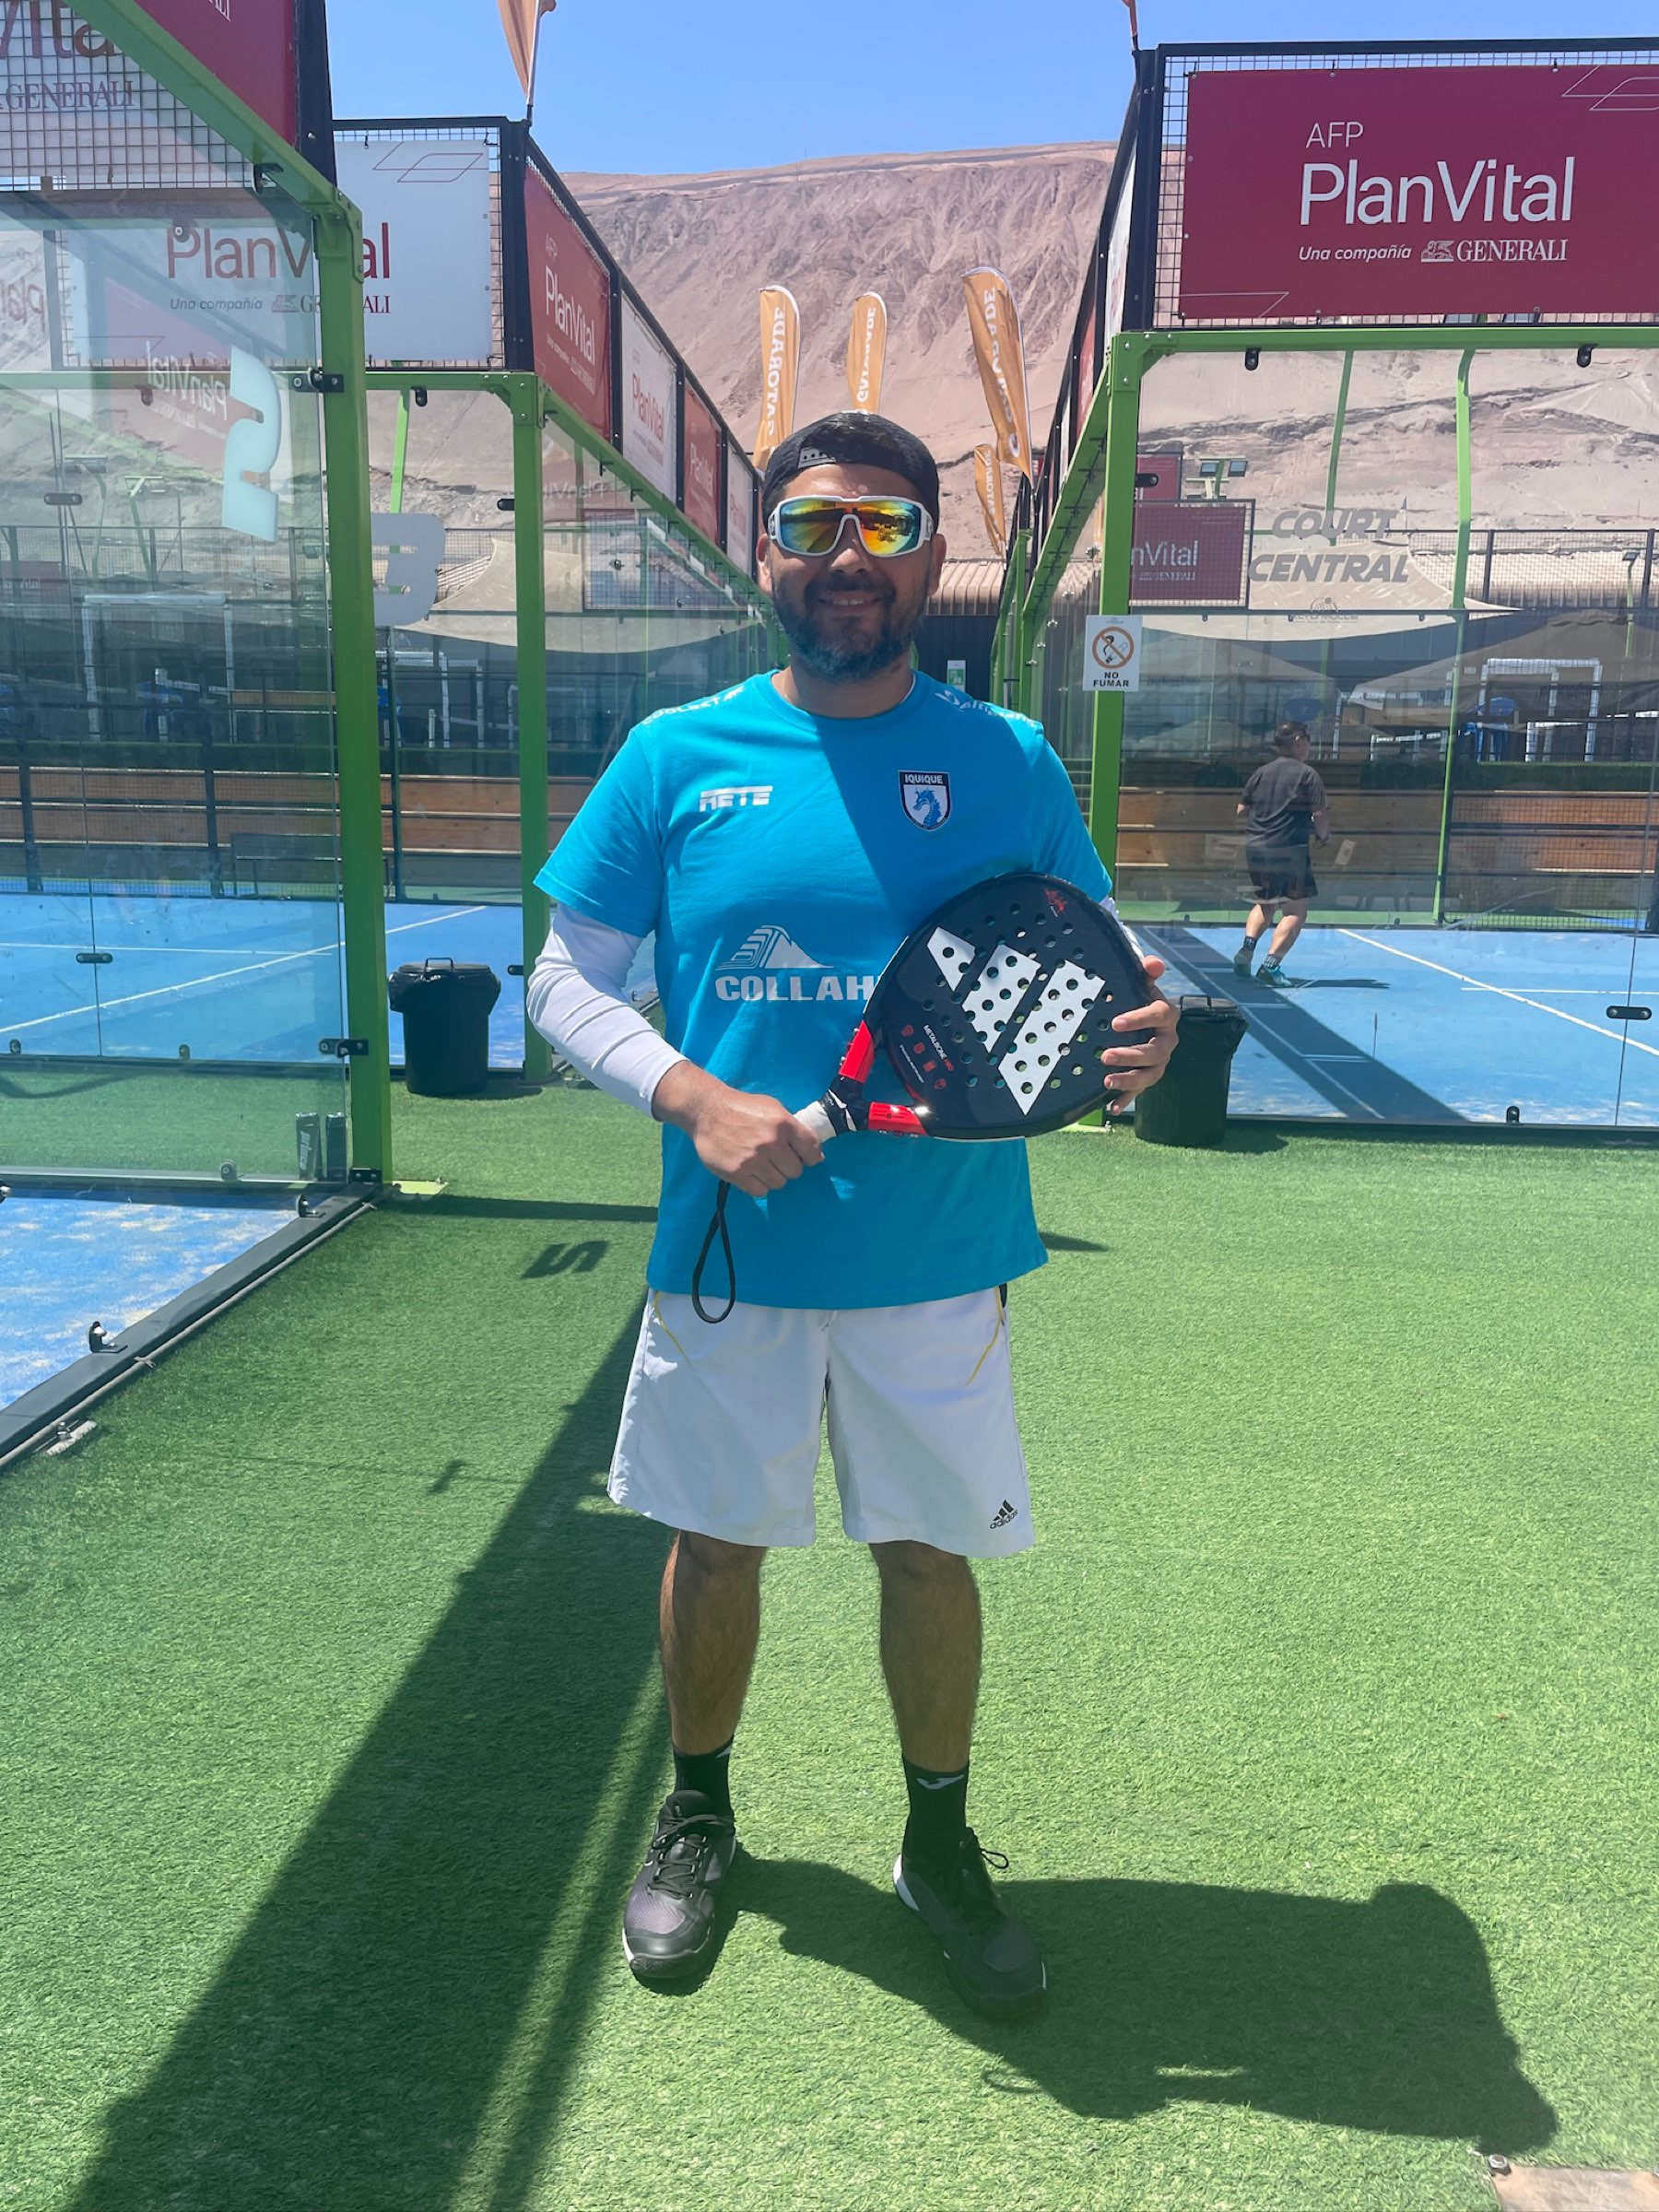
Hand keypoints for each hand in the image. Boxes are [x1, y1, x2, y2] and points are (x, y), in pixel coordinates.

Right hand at [653, 1063, 823, 1195]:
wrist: (707, 1111)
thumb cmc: (743, 1108)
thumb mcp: (773, 1108)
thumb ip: (793, 1128)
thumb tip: (814, 1154)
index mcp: (783, 1124)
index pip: (811, 1150)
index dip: (810, 1157)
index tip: (804, 1158)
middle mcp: (771, 1143)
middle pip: (795, 1171)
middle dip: (788, 1166)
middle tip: (776, 1159)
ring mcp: (753, 1160)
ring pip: (779, 1183)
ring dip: (772, 1176)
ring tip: (760, 1164)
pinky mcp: (737, 1173)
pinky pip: (760, 1190)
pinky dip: (757, 1184)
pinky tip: (750, 1172)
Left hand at [1100, 955, 1178, 1115]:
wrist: (1150, 1018)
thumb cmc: (1141, 998)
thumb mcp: (1144, 982)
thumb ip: (1147, 971)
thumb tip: (1152, 963)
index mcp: (1167, 1016)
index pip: (1157, 1016)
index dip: (1138, 1019)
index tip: (1115, 1023)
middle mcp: (1167, 1041)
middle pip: (1154, 1052)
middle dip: (1131, 1056)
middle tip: (1106, 1056)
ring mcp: (1160, 1061)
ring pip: (1150, 1075)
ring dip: (1129, 1080)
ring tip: (1107, 1081)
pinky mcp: (1148, 1075)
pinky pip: (1141, 1091)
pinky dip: (1127, 1099)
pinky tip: (1111, 1107)